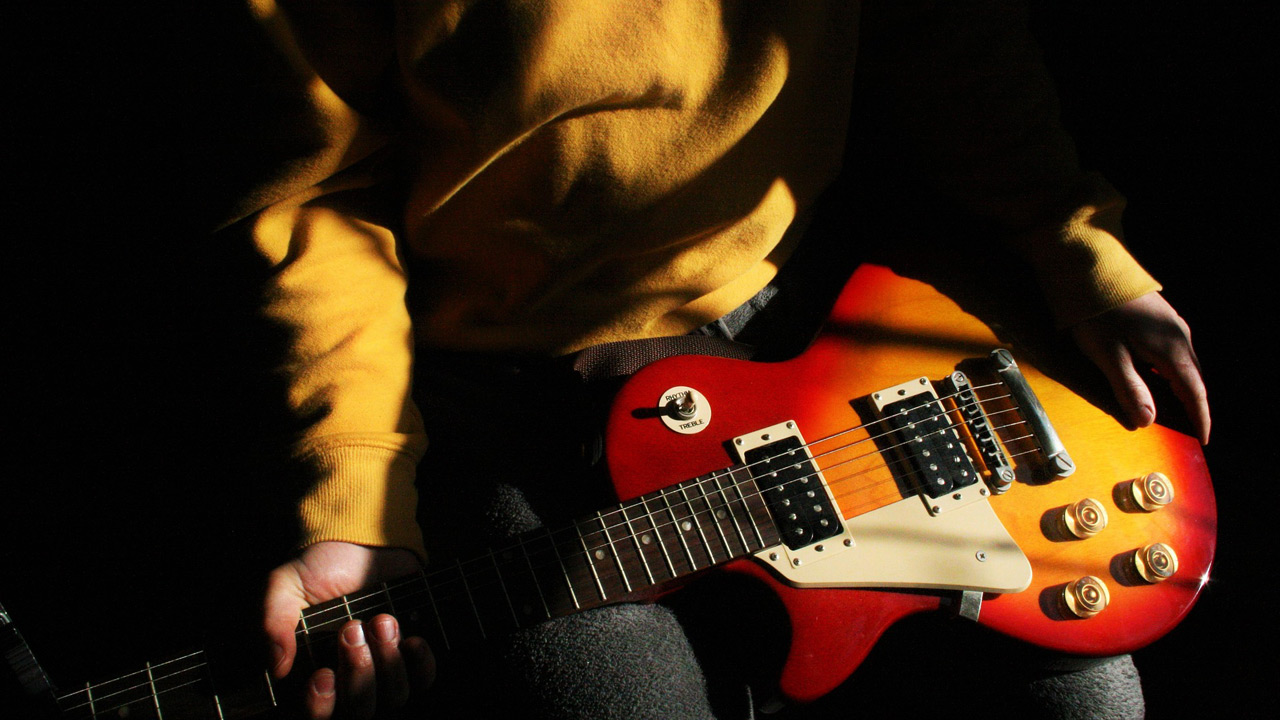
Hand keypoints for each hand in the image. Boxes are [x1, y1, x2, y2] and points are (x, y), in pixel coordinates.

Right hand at [263, 541, 435, 718]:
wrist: (363, 545)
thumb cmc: (319, 570)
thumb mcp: (285, 587)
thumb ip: (274, 623)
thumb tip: (278, 667)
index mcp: (312, 674)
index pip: (316, 714)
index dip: (320, 705)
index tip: (323, 674)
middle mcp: (348, 681)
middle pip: (358, 711)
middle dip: (358, 673)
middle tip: (351, 629)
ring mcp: (383, 673)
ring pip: (393, 697)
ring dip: (388, 662)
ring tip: (382, 620)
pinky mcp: (412, 658)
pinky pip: (424, 678)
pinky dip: (420, 663)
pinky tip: (412, 639)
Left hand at [1070, 291, 1209, 443]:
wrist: (1091, 268)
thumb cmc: (1096, 313)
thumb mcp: (1108, 356)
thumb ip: (1129, 389)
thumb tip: (1147, 421)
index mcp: (1171, 349)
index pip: (1193, 392)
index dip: (1200, 417)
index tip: (1204, 439)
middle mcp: (1179, 336)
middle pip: (1193, 378)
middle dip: (1193, 404)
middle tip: (1190, 427)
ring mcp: (1172, 325)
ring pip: (1184, 364)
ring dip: (1182, 387)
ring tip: (1175, 407)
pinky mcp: (1160, 318)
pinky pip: (1174, 351)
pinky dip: (1171, 371)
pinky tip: (1156, 376)